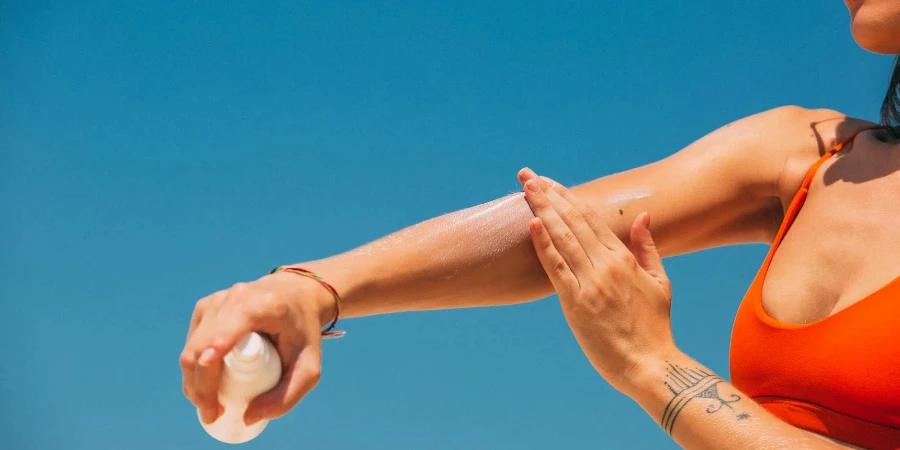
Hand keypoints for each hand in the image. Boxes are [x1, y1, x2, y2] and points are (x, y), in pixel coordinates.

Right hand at [180, 269, 334, 424]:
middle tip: (213, 414)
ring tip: (210, 406)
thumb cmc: (304, 332)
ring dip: (194, 381)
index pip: (230, 328)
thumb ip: (287, 396)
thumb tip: (248, 417)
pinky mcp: (205, 307)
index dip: (216, 351)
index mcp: (262, 305)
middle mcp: (234, 297)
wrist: (296, 296)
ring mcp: (215, 300)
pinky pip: (192, 343)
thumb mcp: (309, 367)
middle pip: (203, 346)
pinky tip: (206, 385)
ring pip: (192, 347)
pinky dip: (195, 368)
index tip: (210, 375)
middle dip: (201, 386)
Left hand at [518, 169, 676, 396]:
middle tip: (527, 175)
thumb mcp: (659, 282)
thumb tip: (643, 216)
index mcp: (623, 259)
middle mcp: (606, 265)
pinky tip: (532, 223)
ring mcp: (591, 283)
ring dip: (543, 209)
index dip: (567, 197)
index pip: (591, 218)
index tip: (549, 182)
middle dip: (549, 194)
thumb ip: (647, 248)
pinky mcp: (576, 304)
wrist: (650, 365)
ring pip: (563, 237)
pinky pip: (556, 268)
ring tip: (526, 188)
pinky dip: (544, 244)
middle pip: (573, 221)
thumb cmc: (654, 327)